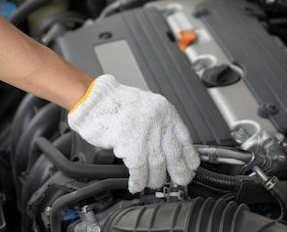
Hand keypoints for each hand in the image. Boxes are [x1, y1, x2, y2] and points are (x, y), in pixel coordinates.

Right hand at [68, 75, 199, 193]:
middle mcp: (158, 122)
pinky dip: (139, 181)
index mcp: (164, 111)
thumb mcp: (146, 105)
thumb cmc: (116, 103)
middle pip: (175, 154)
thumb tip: (167, 145)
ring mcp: (146, 134)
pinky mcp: (131, 145)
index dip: (189, 155)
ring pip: (158, 165)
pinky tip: (137, 184)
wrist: (95, 100)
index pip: (184, 137)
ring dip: (155, 179)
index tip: (191, 165)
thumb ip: (159, 123)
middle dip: (179, 172)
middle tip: (180, 180)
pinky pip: (139, 170)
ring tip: (152, 183)